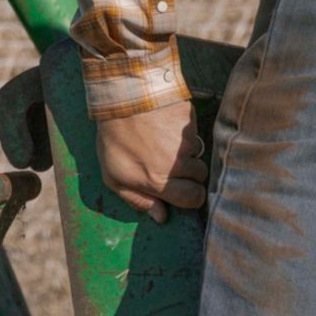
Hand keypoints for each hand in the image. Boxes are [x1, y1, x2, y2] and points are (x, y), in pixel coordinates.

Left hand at [95, 100, 207, 223]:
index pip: (193, 198)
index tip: (185, 190)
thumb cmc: (114, 139)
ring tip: (168, 141)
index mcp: (160, 181)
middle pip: (201, 176)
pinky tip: (167, 125)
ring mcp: (187, 141)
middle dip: (191, 173)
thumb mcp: (114, 177)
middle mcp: (179, 164)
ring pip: (199, 153)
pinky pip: (195, 132)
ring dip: (188, 151)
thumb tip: (161, 216)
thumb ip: (138, 200)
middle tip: (174, 164)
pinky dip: (185, 131)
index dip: (192, 196)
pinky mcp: (191, 121)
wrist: (122, 98)